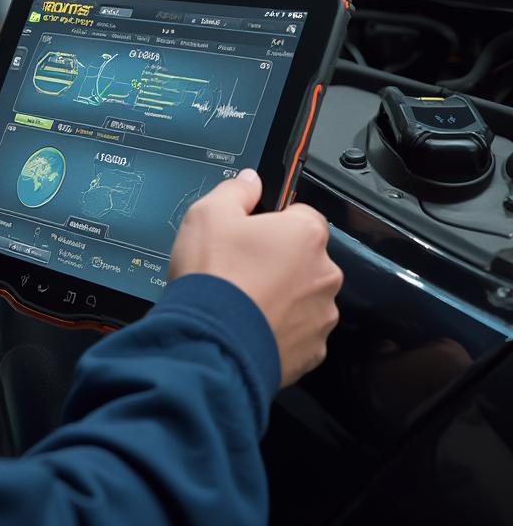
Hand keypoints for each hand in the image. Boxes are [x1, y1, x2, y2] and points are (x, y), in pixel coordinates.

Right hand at [168, 169, 342, 387]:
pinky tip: (249, 324)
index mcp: (306, 234)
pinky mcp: (313, 351)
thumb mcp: (209, 213)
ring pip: (302, 296)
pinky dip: (278, 328)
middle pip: (303, 257)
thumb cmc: (215, 276)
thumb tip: (250, 181)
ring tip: (242, 300)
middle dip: (278, 260)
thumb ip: (236, 190)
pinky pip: (297, 331)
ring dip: (281, 296)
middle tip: (240, 267)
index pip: (301, 214)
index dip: (272, 220)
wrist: (212, 343)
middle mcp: (324, 274)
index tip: (250, 231)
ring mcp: (321, 315)